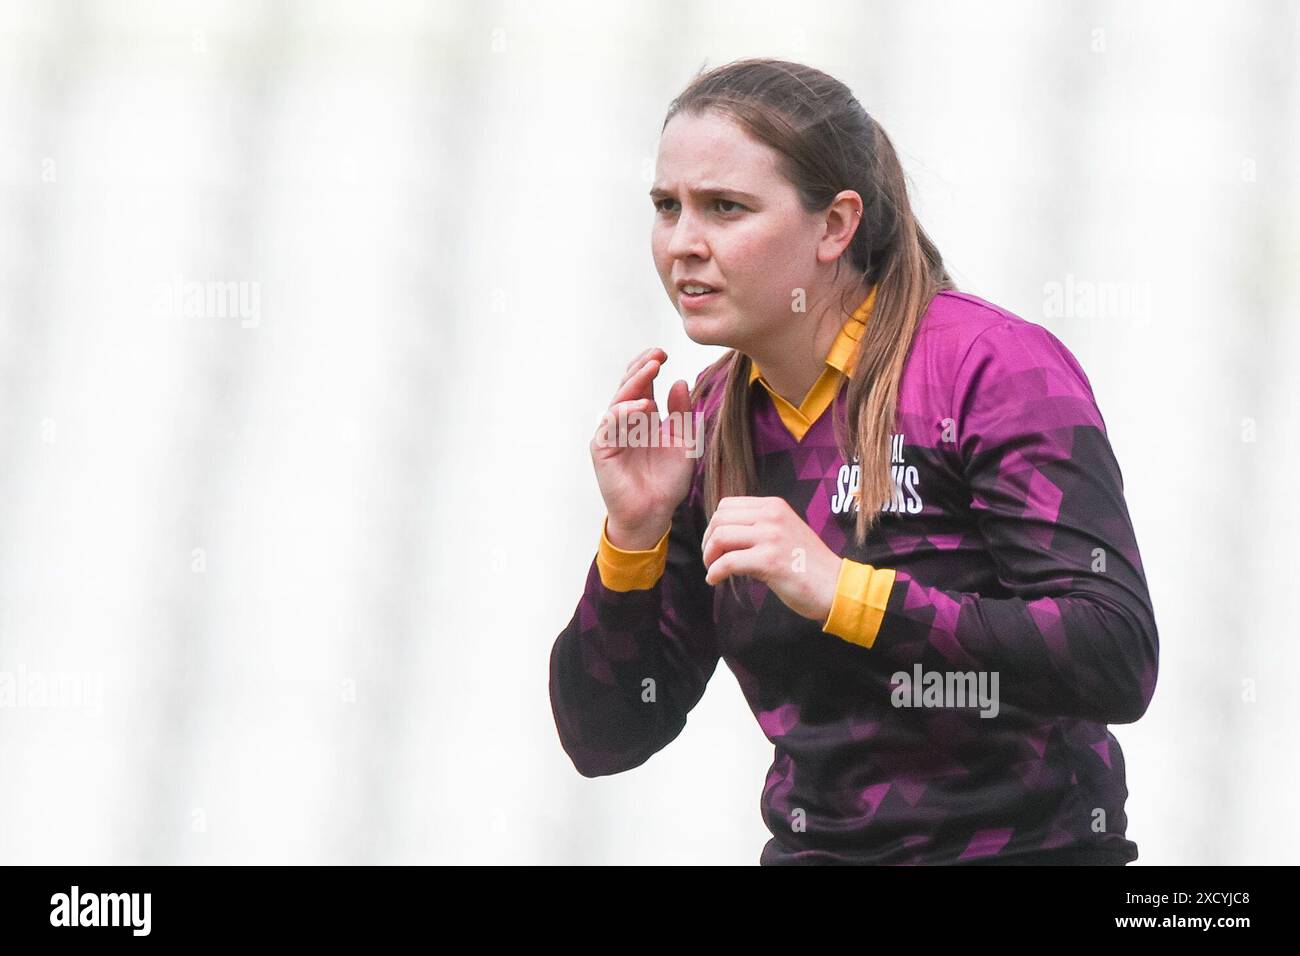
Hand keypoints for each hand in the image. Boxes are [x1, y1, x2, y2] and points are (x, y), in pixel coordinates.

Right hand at [590, 348, 695, 549]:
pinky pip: (610, 425)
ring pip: (618, 400)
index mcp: (643, 416)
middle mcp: (625, 421)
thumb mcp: (682, 443)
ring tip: (651, 369)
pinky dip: (625, 412)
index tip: (664, 353)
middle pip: (628, 386)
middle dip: (641, 367)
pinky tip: (643, 405)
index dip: (650, 365)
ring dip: (634, 383)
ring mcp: (611, 434)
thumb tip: (679, 382)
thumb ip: (681, 414)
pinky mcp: (603, 449)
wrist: (654, 514)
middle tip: (657, 355)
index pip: (642, 383)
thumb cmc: (666, 482)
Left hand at [700, 496, 842, 623]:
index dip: (714, 525)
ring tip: (712, 570)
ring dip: (709, 556)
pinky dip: (715, 572)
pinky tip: (715, 580)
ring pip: (720, 537)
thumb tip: (723, 534)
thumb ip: (759, 527)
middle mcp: (772, 515)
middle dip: (707, 540)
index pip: (728, 505)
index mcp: (774, 506)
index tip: (714, 543)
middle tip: (709, 559)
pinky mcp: (769, 560)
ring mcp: (771, 536)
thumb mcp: (785, 531)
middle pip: (719, 519)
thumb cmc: (808, 563)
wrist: (834, 585)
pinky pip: (727, 562)